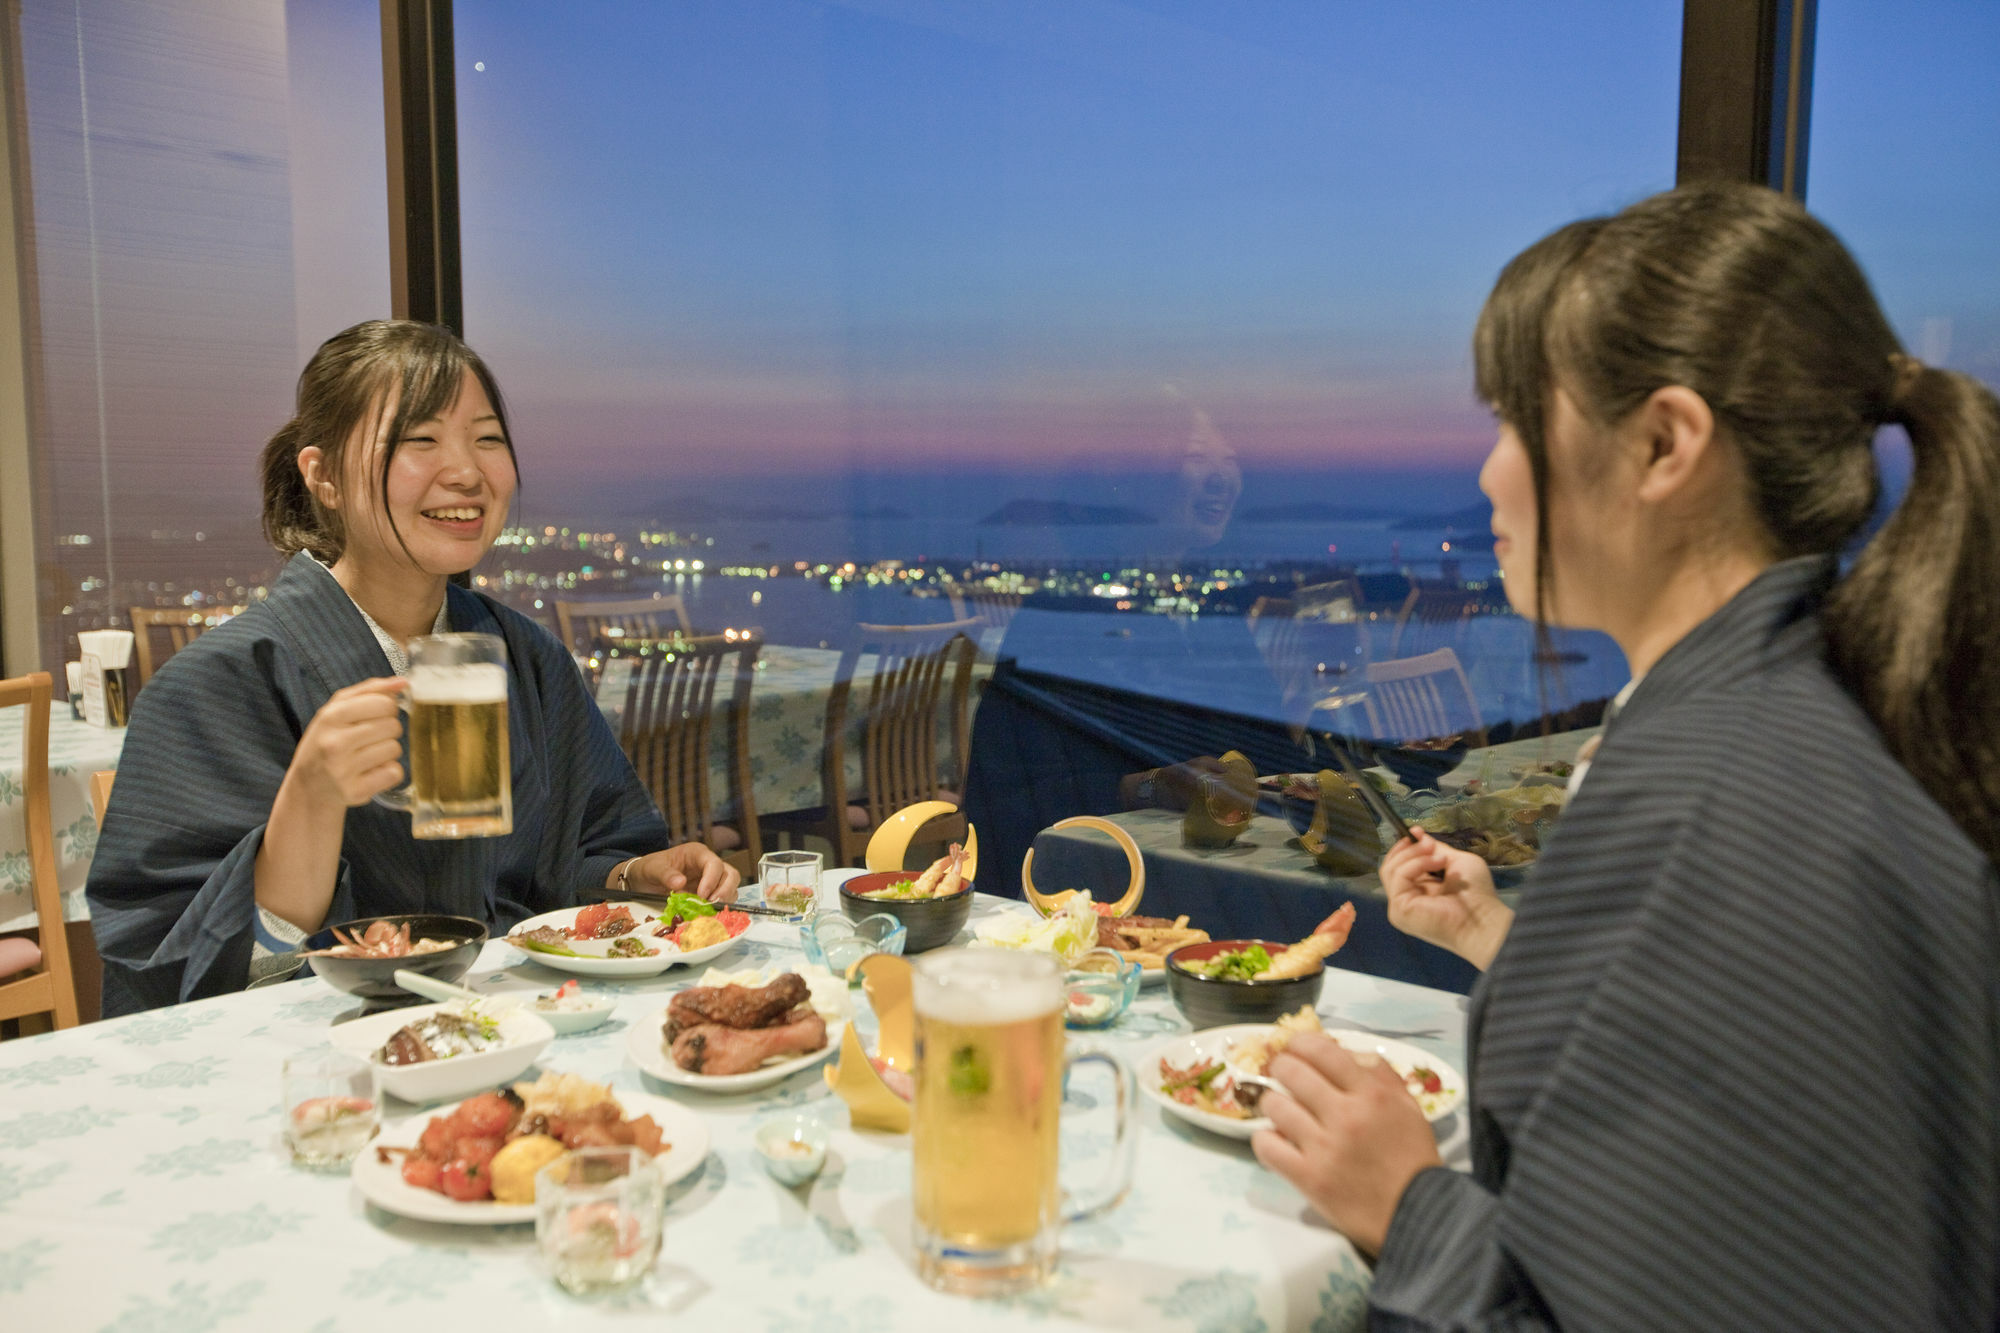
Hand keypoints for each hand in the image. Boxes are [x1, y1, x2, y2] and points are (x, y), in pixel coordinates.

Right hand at [287, 677, 408, 807]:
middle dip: (388, 730)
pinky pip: (394, 772)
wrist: (308, 788)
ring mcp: (344, 769)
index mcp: (330, 717)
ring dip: (387, 752)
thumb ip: (369, 690)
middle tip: (369, 738)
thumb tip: (402, 682)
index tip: (377, 715)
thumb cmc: (327, 742)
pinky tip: (371, 772)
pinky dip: (388, 772)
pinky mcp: (356, 791)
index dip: (387, 708)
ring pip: (395, 749)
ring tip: (367, 755)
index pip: (383, 703)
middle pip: (392, 726)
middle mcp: (335, 743)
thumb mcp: (336, 711)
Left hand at [627, 843, 738, 901]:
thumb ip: (665, 874)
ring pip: (731, 887)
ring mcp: (711, 879)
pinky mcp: (709, 893)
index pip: (714, 863)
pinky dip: (720, 907)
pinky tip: (707, 913)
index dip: (711, 880)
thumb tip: (680, 882)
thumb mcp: (652, 869)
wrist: (643, 880)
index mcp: (696, 853)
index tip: (702, 896)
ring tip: (709, 910)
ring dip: (724, 900)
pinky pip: (724, 899)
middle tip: (712, 905)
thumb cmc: (649, 869)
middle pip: (731, 874)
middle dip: (725, 891)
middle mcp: (708, 864)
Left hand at [1251, 1032, 1442, 1257]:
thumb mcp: (1408, 1106)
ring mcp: (1324, 1147)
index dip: (1300, 1043)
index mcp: (1372, 1094)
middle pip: (1291, 1071)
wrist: (1417, 1214)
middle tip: (1282, 1074)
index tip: (1295, 1048)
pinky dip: (1265, 1139)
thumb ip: (1378, 1074)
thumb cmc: (1413, 1159)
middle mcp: (1346, 1115)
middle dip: (1281, 1067)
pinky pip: (1267, 1146)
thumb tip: (1343, 1051)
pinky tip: (1276, 1140)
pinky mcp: (1308, 1178)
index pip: (1322, 1050)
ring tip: (1280, 1109)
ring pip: (1274, 1104)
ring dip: (1272, 1102)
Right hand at [1380, 829, 1512, 969]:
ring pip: (1390, 869)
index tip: (1416, 832)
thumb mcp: (1455, 862)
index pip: (1399, 866)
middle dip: (1408, 849)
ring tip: (1438, 856)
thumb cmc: (1476, 895)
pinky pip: (1398, 877)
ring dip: (1414, 854)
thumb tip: (1416, 833)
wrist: (1483, 919)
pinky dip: (1416, 864)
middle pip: (1390, 865)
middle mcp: (1405, 899)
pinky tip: (1436, 862)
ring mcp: (1400, 906)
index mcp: (1417, 891)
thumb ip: (1435, 850)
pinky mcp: (1400, 909)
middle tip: (1428, 843)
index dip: (1405, 848)